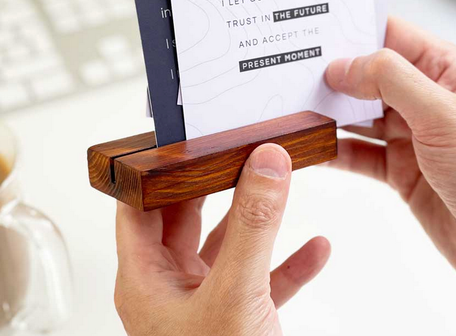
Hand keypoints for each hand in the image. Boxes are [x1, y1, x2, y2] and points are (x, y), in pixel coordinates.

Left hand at [114, 143, 330, 335]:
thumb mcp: (235, 294)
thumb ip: (252, 225)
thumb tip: (266, 163)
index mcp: (148, 277)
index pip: (139, 204)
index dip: (156, 168)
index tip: (185, 137)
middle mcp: (172, 286)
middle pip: (187, 216)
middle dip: (215, 181)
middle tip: (237, 148)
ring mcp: (207, 303)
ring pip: (229, 245)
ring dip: (256, 218)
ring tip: (277, 182)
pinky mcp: (240, 321)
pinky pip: (263, 280)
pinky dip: (288, 262)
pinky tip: (316, 247)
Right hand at [326, 16, 455, 305]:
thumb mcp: (442, 113)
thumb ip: (390, 80)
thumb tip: (343, 66)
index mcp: (445, 71)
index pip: (391, 36)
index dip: (355, 30)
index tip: (316, 34)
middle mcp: (425, 99)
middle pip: (368, 76)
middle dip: (333, 75)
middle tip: (294, 74)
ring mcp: (410, 135)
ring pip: (358, 115)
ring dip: (329, 115)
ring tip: (297, 109)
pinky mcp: (400, 170)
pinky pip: (358, 153)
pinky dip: (334, 151)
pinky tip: (314, 148)